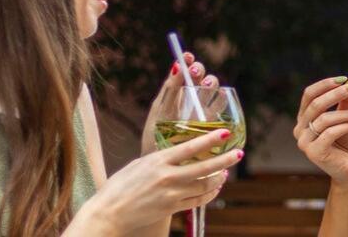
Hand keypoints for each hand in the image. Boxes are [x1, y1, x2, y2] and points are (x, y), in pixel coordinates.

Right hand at [83, 128, 242, 231]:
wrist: (109, 213)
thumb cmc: (119, 186)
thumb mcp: (139, 165)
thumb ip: (160, 159)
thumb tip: (177, 153)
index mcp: (157, 161)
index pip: (190, 147)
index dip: (210, 140)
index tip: (226, 133)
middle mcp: (167, 177)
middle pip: (204, 168)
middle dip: (224, 160)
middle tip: (238, 153)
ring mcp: (171, 195)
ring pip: (204, 186)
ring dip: (218, 178)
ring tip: (226, 172)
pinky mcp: (172, 209)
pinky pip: (197, 201)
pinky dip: (209, 195)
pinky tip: (215, 189)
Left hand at [144, 52, 218, 154]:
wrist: (160, 167)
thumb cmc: (156, 138)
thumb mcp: (159, 113)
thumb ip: (169, 91)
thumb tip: (177, 65)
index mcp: (180, 96)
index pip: (187, 73)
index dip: (189, 61)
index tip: (186, 55)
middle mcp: (195, 102)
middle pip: (203, 80)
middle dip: (201, 72)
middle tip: (195, 73)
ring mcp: (207, 115)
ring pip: (215, 93)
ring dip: (212, 85)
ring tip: (206, 85)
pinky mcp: (216, 128)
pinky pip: (224, 111)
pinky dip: (223, 101)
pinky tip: (221, 96)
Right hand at [294, 76, 347, 185]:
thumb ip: (347, 101)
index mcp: (304, 118)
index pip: (309, 94)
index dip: (325, 84)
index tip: (345, 79)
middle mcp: (300, 129)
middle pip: (316, 104)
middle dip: (337, 94)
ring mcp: (304, 142)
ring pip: (324, 119)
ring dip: (346, 114)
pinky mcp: (314, 153)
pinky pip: (329, 133)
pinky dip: (345, 126)